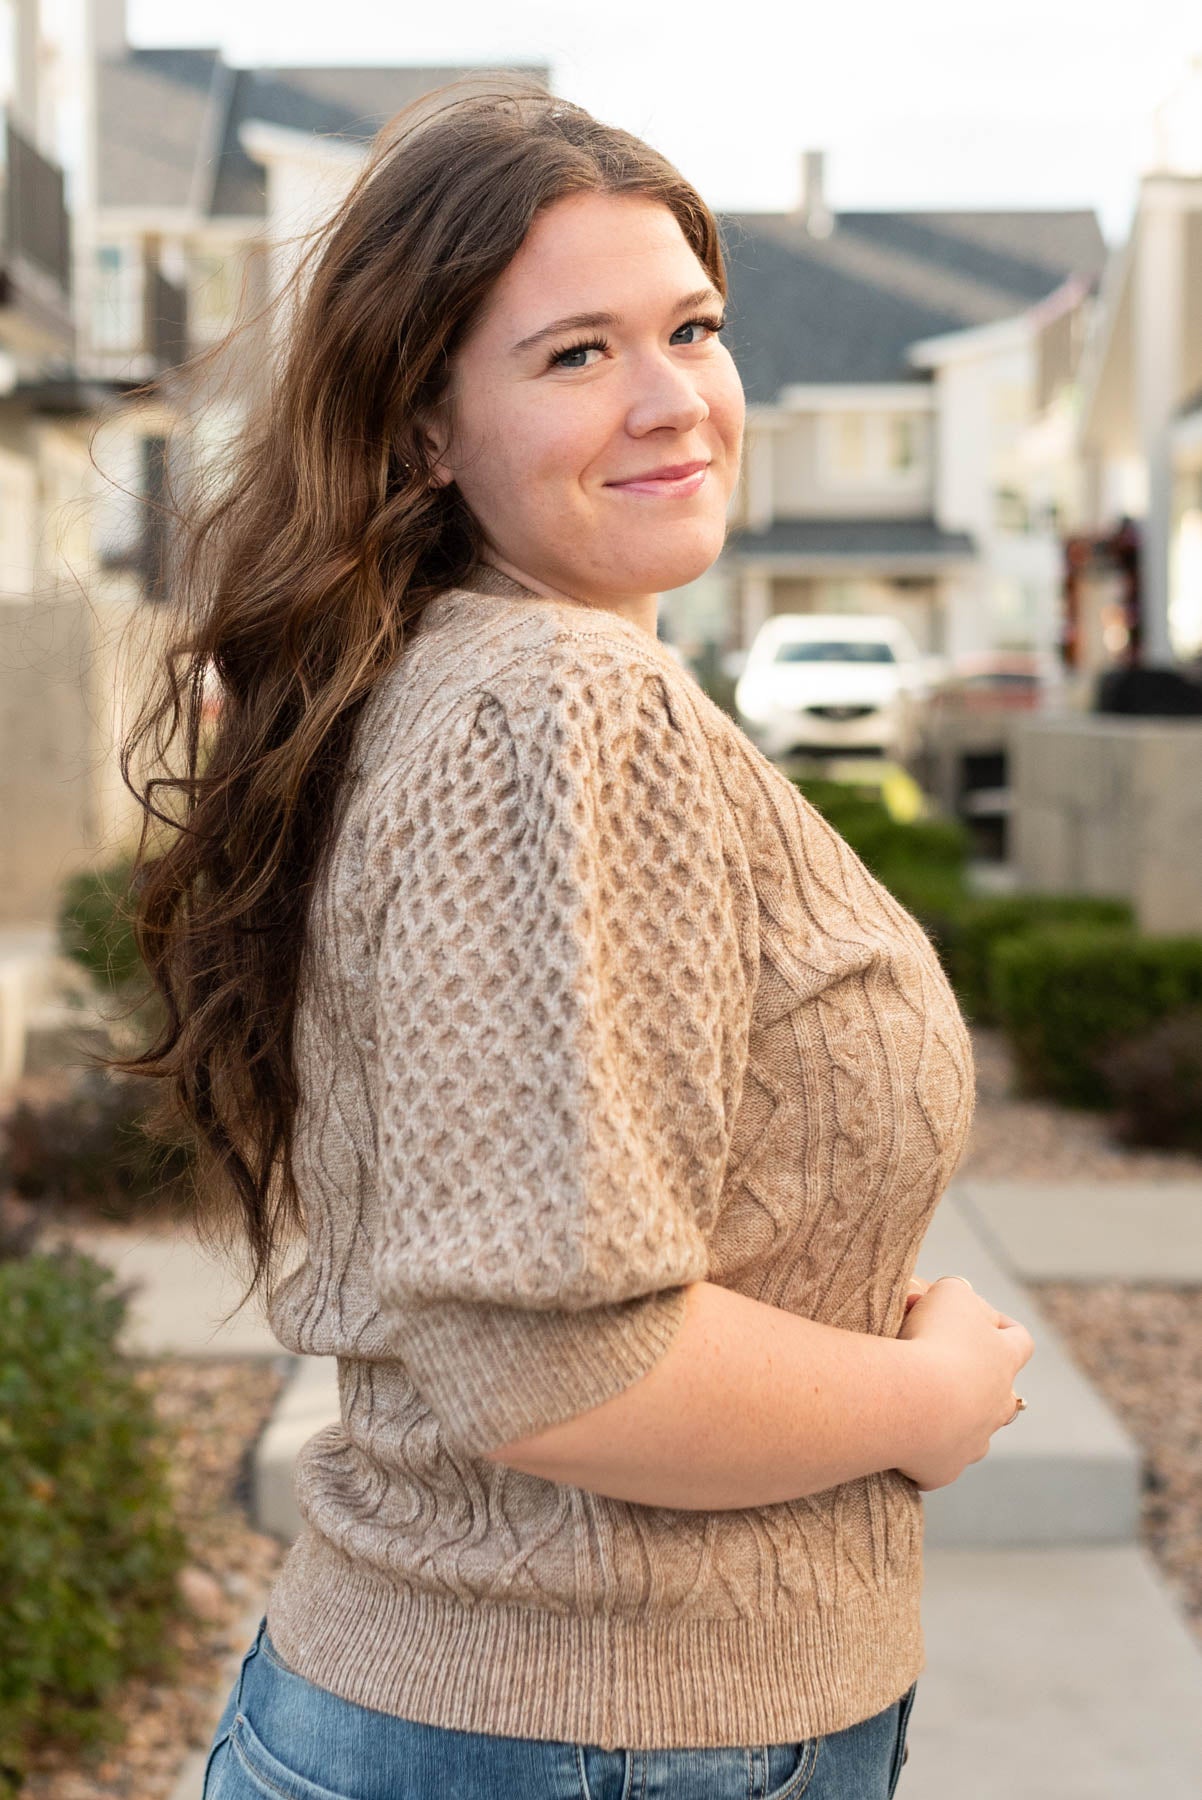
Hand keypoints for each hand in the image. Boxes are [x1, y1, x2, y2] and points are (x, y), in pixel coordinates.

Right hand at [893, 1275, 1033, 1491]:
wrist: (913, 1402)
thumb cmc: (934, 1340)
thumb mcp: (951, 1294)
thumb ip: (961, 1293)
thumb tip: (961, 1303)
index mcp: (1004, 1359)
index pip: (1020, 1341)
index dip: (1006, 1329)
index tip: (987, 1323)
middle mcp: (997, 1404)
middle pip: (1005, 1398)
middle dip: (984, 1386)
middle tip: (953, 1372)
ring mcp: (974, 1441)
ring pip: (978, 1434)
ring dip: (960, 1423)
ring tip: (930, 1411)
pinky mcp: (944, 1469)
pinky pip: (940, 1464)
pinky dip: (927, 1454)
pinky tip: (905, 1444)